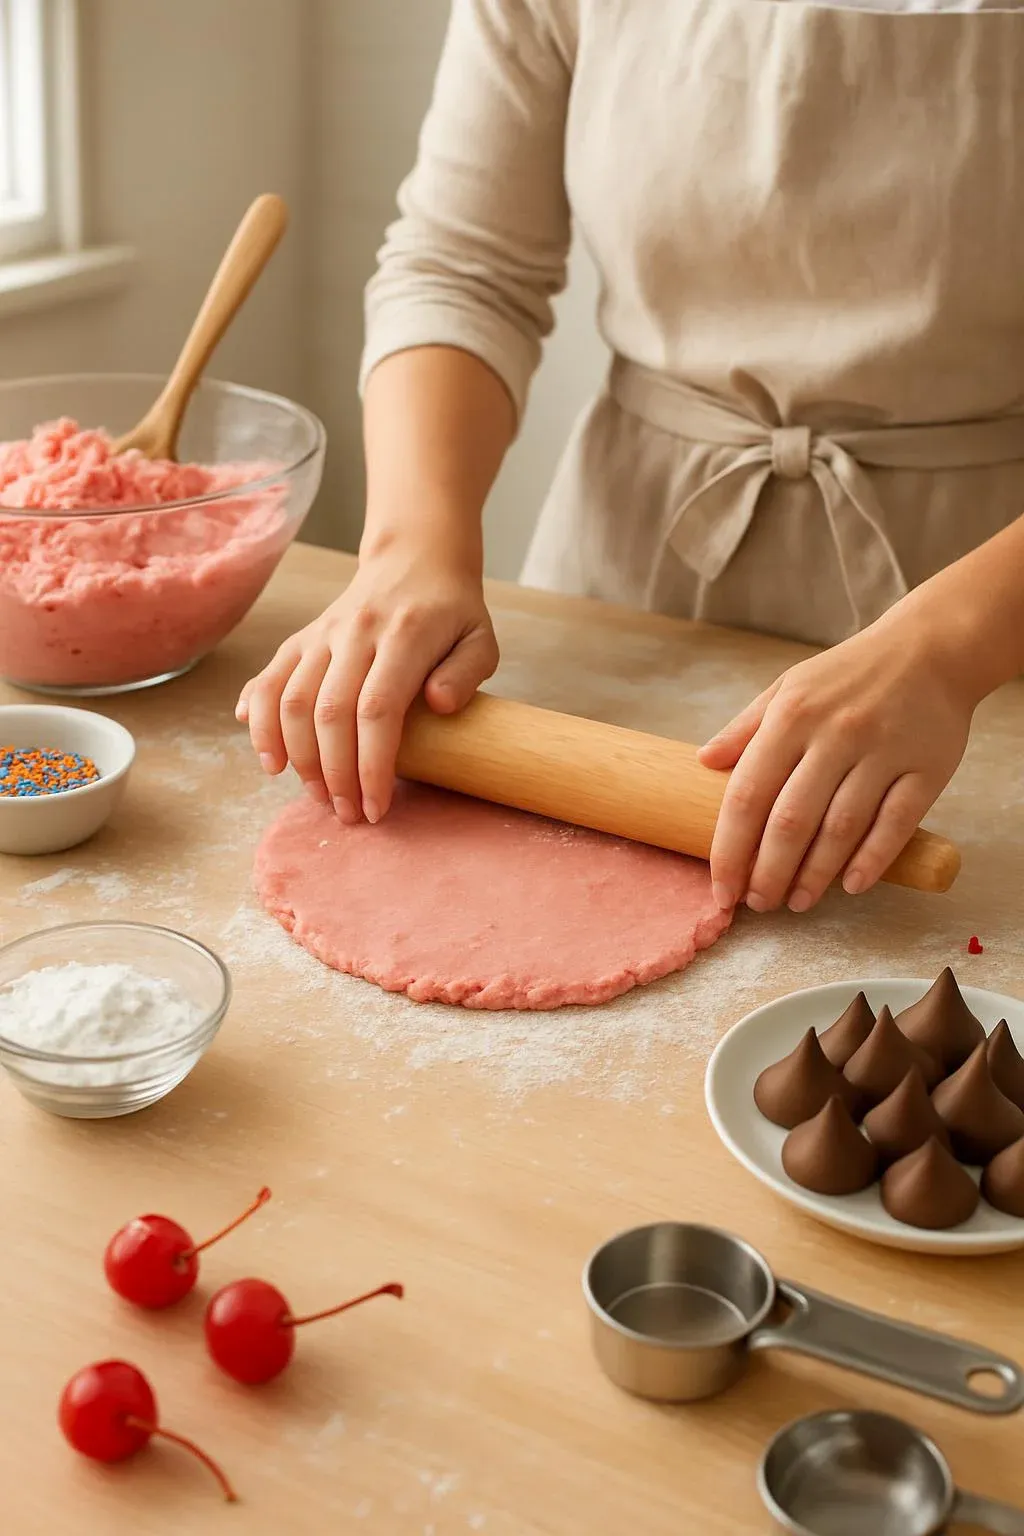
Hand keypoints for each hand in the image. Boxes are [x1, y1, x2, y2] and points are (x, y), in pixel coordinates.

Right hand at [236, 544, 497, 823]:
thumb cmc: (452, 613)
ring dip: (297, 757)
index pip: (377, 710)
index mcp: (404, 635)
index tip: (377, 807)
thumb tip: (439, 705)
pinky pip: (268, 680)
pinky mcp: (302, 639)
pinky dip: (258, 721)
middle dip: (334, 773)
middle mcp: (355, 633)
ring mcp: (323, 634)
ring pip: (291, 700)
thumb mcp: (481, 639)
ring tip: (317, 795)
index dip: (372, 765)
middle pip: (329, 712)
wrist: (415, 560)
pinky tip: (269, 758)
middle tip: (348, 814)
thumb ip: (467, 672)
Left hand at [697, 611, 975, 912]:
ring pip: (841, 829)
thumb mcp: (789, 687)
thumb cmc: (849, 674)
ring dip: (815, 875)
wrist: (930, 648)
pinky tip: (851, 885)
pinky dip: (872, 860)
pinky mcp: (926, 769)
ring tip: (797, 902)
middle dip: (768, 873)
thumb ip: (746, 727)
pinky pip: (895, 824)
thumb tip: (702, 762)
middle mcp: (835, 735)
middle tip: (759, 904)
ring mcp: (882, 753)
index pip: (748, 796)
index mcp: (792, 716)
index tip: (721, 889)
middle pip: (791, 821)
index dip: (730, 850)